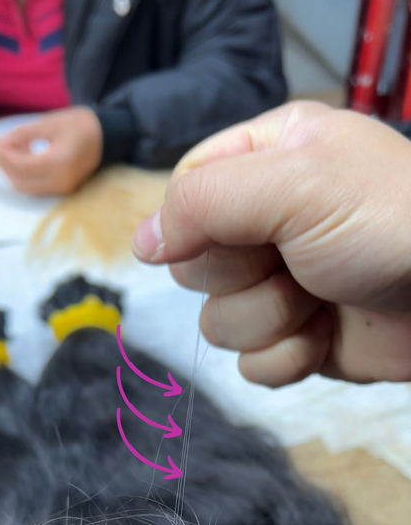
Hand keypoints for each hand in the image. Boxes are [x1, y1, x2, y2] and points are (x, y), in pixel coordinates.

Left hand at [0, 107, 102, 195]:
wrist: (107, 135)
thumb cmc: (80, 124)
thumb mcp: (49, 122)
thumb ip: (23, 134)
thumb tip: (0, 143)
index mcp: (58, 162)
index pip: (21, 166)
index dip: (5, 155)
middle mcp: (60, 181)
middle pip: (20, 181)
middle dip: (6, 165)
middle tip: (2, 146)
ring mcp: (62, 189)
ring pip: (26, 188)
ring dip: (14, 172)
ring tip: (14, 151)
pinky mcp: (63, 190)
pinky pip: (36, 188)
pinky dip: (25, 176)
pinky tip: (25, 159)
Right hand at [132, 101, 410, 386]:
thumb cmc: (391, 223)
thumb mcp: (296, 186)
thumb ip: (203, 202)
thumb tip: (140, 244)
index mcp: (265, 161)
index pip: (182, 195)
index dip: (195, 225)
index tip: (241, 233)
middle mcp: (264, 221)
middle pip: (192, 266)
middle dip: (243, 277)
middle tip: (296, 260)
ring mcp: (276, 283)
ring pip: (216, 322)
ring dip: (271, 320)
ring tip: (323, 298)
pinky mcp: (291, 337)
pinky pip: (248, 363)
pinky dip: (287, 357)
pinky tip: (327, 335)